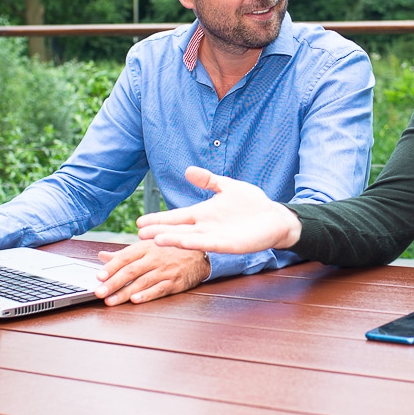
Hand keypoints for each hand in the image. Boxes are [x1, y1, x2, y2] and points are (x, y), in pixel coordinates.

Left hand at [95, 241, 211, 305]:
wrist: (199, 255)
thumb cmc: (169, 251)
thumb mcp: (148, 246)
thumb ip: (124, 253)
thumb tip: (102, 256)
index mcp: (146, 247)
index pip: (125, 257)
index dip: (111, 267)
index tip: (99, 277)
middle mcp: (155, 258)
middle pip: (130, 271)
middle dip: (113, 283)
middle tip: (99, 292)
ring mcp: (165, 270)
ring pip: (141, 282)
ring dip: (124, 293)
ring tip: (110, 301)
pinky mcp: (175, 282)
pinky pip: (159, 289)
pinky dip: (147, 294)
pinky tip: (135, 300)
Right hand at [137, 166, 301, 252]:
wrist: (275, 218)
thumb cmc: (252, 203)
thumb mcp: (228, 186)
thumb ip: (208, 180)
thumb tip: (188, 170)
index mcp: (203, 213)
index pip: (176, 216)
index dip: (159, 219)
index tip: (140, 222)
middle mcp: (205, 227)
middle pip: (177, 230)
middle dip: (158, 231)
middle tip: (138, 234)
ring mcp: (215, 236)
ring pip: (188, 239)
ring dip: (171, 239)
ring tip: (153, 240)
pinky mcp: (227, 244)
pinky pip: (207, 244)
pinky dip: (193, 243)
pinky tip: (181, 242)